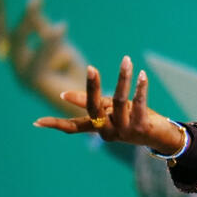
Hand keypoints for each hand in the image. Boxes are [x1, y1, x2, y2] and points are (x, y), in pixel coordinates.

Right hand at [0, 0, 87, 114]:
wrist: (87, 98)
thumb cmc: (72, 71)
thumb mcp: (57, 43)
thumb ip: (42, 27)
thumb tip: (33, 5)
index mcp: (17, 53)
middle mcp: (15, 63)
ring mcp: (21, 73)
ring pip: (19, 39)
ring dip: (27, 18)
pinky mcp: (33, 80)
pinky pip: (40, 54)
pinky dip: (50, 41)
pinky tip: (62, 26)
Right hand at [34, 56, 184, 153]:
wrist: (161, 136)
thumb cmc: (132, 118)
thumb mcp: (110, 109)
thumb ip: (90, 102)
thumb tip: (63, 95)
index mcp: (98, 128)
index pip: (73, 127)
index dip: (56, 124)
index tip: (36, 122)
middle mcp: (108, 132)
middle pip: (95, 109)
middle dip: (93, 87)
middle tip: (91, 68)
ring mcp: (125, 131)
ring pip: (121, 101)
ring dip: (124, 79)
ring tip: (127, 61)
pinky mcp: (141, 128)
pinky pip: (139, 104)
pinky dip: (141, 88)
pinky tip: (142, 75)